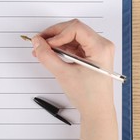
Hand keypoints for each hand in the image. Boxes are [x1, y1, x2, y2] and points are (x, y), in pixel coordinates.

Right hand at [32, 19, 118, 139]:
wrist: (97, 111)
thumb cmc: (89, 96)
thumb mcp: (64, 75)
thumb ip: (47, 57)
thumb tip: (38, 43)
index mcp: (100, 48)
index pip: (76, 28)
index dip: (58, 33)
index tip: (45, 43)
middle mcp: (102, 46)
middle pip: (74, 29)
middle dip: (55, 35)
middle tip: (40, 42)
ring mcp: (97, 50)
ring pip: (73, 36)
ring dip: (57, 41)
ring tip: (43, 49)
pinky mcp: (92, 55)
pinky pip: (74, 45)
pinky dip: (62, 47)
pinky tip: (51, 53)